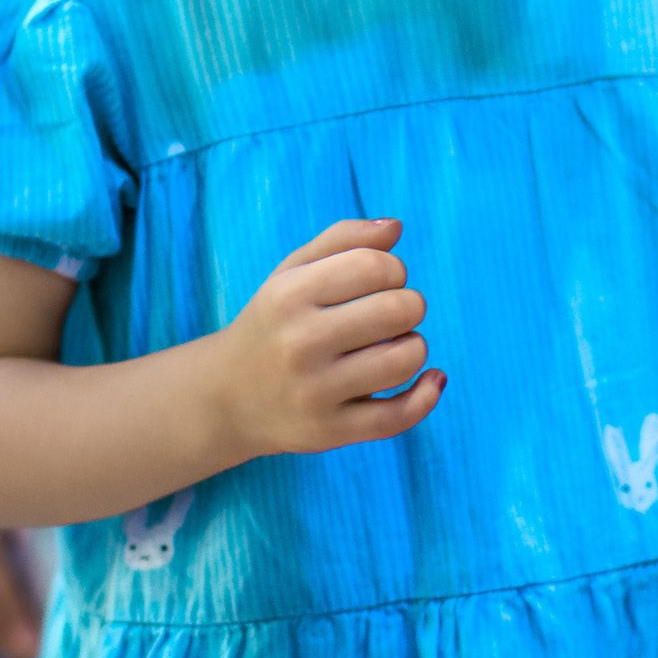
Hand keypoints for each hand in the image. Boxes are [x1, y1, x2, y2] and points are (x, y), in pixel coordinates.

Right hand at [198, 216, 442, 470]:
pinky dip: (427, 394)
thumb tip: (395, 226)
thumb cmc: (273, 324)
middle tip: (391, 316)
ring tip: (396, 346)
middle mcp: (298, 343)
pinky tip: (430, 380)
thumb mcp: (291, 274)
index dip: (394, 270)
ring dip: (415, 347)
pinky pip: (399, 416)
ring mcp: (315, 391)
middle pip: (397, 309)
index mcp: (288, 295)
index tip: (381, 283)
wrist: (227, 397)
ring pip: (404, 359)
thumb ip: (342, 240)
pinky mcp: (330, 431)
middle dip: (409, 305)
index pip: (374, 265)